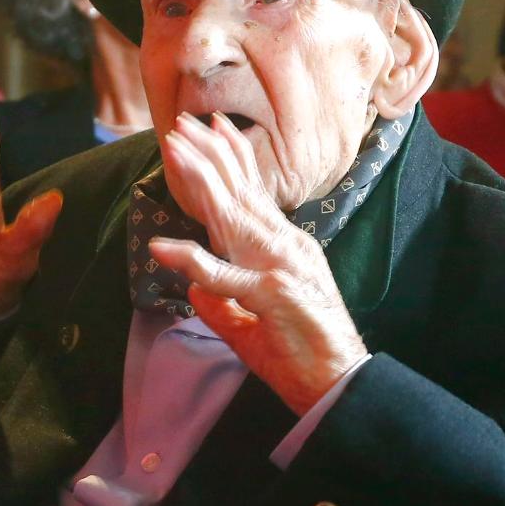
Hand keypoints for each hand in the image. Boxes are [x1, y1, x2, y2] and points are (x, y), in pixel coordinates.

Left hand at [149, 112, 368, 415]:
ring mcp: (281, 267)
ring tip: (173, 151)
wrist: (342, 382)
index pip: (254, 194)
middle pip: (240, 192)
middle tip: (182, 122)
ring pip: (232, 216)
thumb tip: (194, 288)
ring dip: (200, 180)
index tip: (213, 128)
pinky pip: (224, 276)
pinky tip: (162, 248)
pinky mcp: (272, 295)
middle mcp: (286, 246)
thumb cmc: (303, 354)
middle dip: (210, 154)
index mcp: (287, 247)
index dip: (232, 158)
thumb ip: (224, 303)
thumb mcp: (255, 323)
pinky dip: (192, 260)